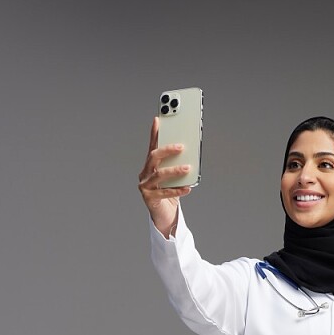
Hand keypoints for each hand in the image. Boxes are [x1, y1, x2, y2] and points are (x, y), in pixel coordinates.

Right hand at [138, 115, 192, 236]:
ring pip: (159, 175)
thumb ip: (177, 163)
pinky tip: (188, 188)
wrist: (164, 214)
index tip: (159, 119)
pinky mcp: (149, 199)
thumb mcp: (173, 176)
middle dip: (167, 150)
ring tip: (187, 168)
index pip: (152, 146)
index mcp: (149, 166)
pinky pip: (164, 193)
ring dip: (174, 170)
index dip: (154, 133)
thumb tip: (188, 150)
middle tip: (181, 146)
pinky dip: (177, 190)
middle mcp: (145, 174)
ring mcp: (145, 186)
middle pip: (153, 157)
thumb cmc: (169, 193)